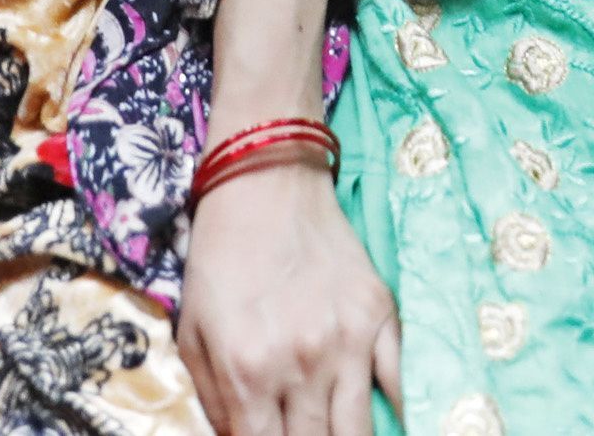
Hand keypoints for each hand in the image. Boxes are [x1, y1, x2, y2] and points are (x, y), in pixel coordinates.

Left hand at [177, 160, 401, 435]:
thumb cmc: (220, 257)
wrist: (265, 183)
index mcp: (248, 372)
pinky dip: (399, 410)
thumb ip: (212, 400)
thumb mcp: (193, 331)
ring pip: (360, 431)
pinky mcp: (380, 315)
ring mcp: (349, 341)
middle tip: (302, 431)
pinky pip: (400, 382)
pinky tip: (394, 420)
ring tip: (336, 431)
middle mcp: (303, 365)